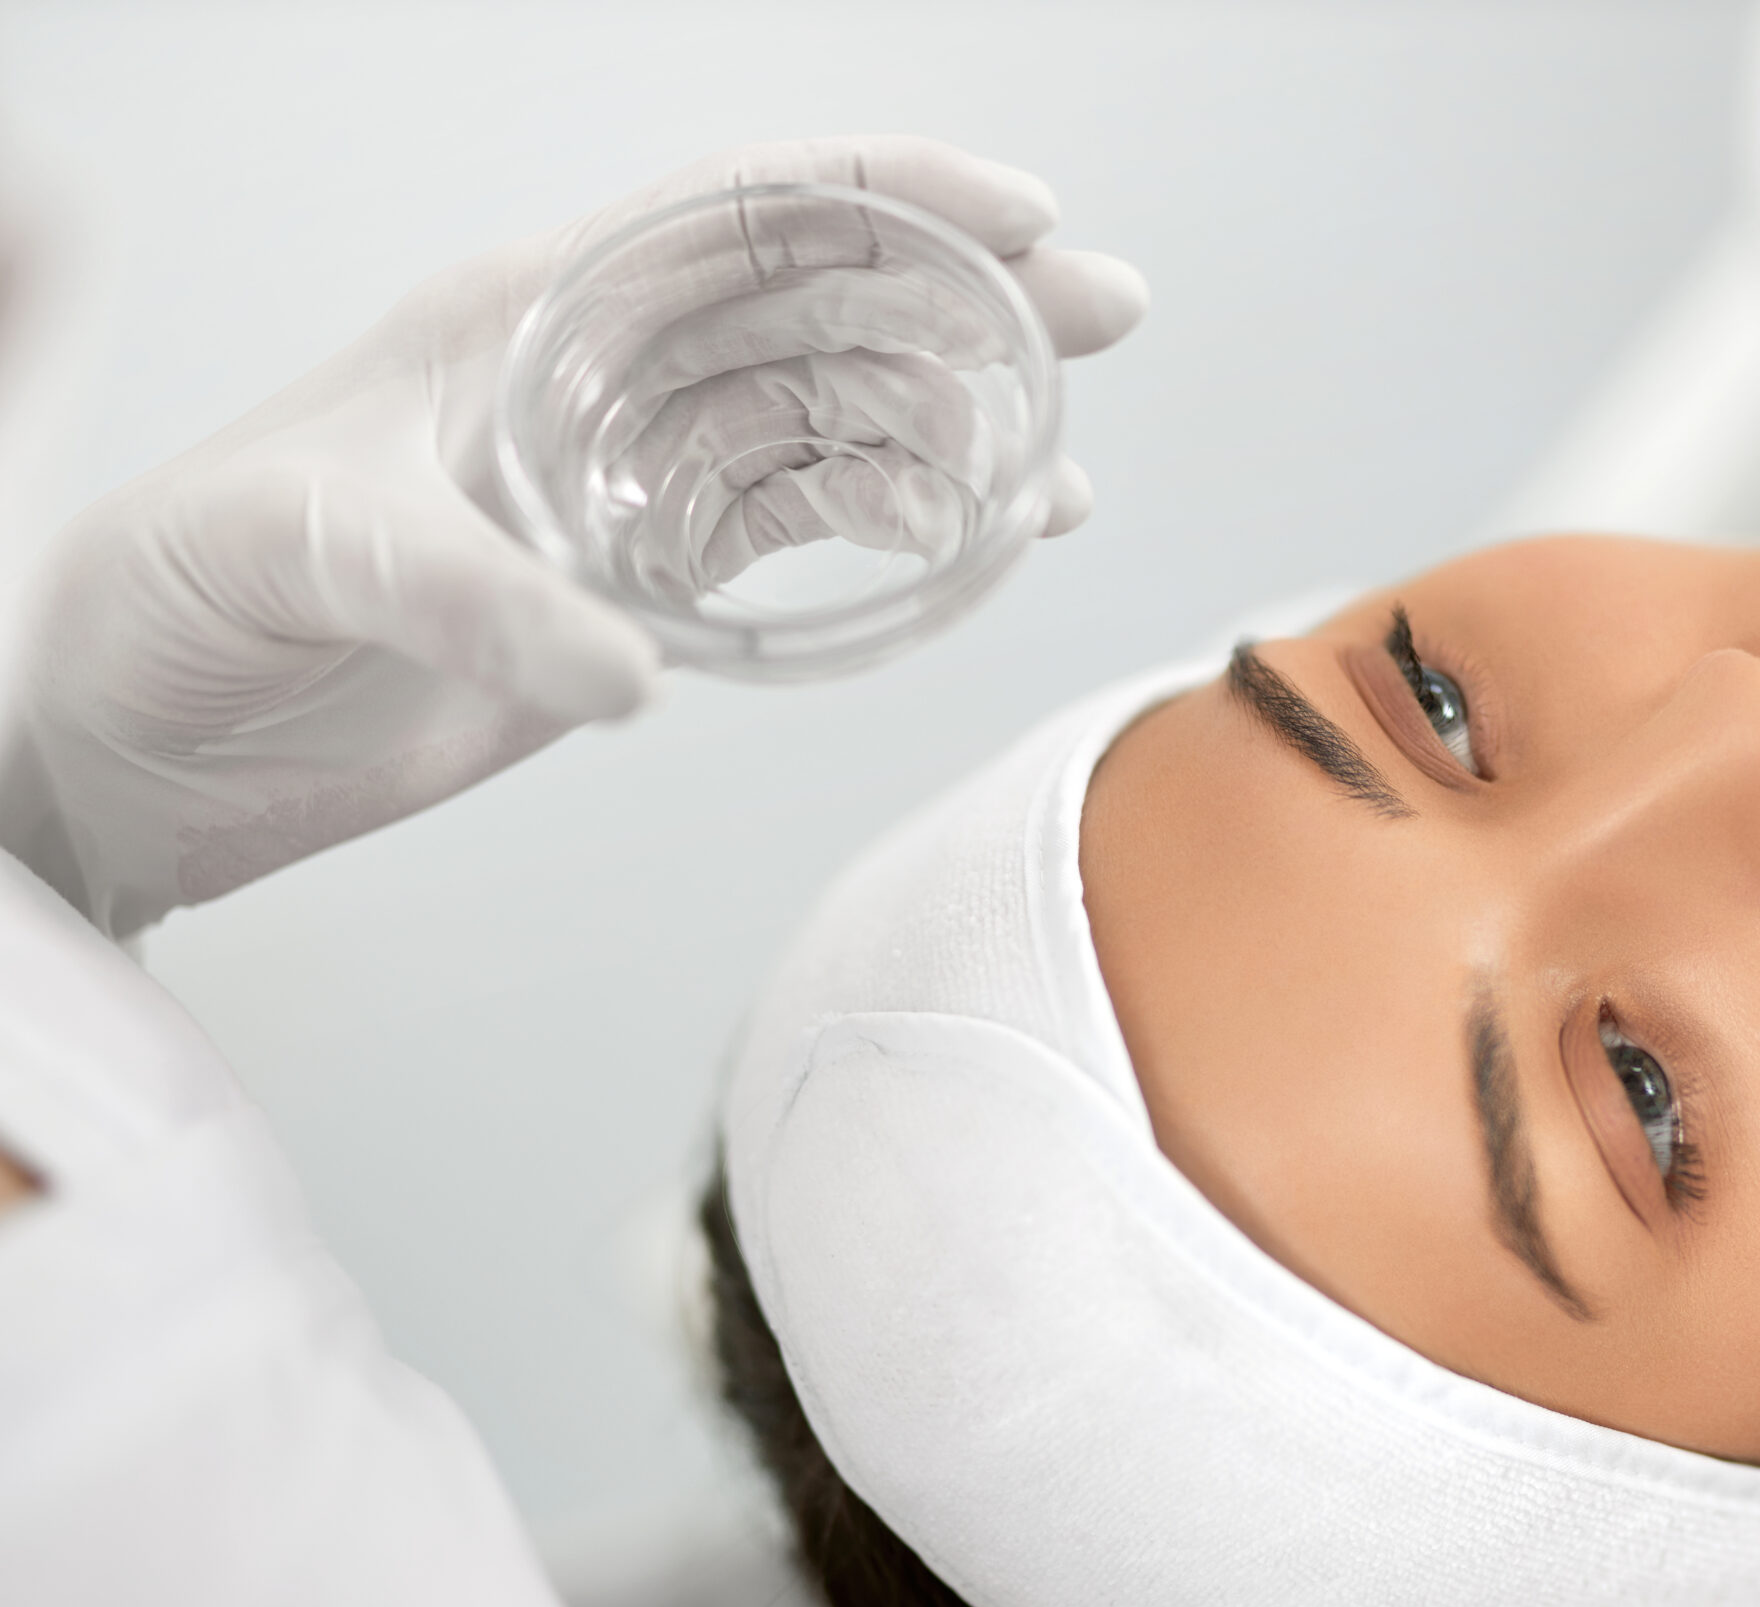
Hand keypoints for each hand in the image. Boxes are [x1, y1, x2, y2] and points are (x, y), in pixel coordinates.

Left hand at [0, 136, 1146, 935]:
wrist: (130, 737)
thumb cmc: (181, 593)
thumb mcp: (312, 551)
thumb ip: (478, 600)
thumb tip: (636, 674)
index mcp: (523, 312)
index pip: (737, 213)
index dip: (886, 193)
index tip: (1017, 209)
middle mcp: (595, 378)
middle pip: (821, 312)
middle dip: (972, 303)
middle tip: (1105, 319)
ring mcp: (623, 483)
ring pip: (830, 427)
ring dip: (955, 432)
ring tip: (1060, 469)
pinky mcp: (633, 587)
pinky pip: (794, 537)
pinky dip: (897, 533)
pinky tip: (978, 540)